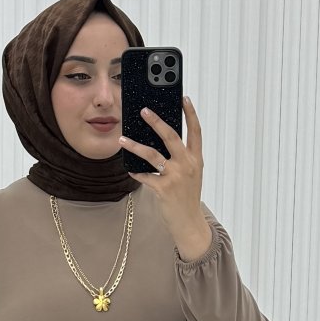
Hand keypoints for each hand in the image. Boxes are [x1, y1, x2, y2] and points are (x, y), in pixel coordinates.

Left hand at [118, 97, 203, 231]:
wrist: (189, 222)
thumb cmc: (188, 197)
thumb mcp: (192, 174)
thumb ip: (183, 158)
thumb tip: (162, 141)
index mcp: (196, 159)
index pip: (195, 131)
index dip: (191, 114)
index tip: (184, 98)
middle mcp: (187, 165)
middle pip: (171, 136)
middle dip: (156, 121)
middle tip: (144, 110)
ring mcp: (175, 177)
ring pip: (152, 155)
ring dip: (135, 145)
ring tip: (122, 139)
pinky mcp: (163, 189)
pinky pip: (145, 176)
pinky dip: (136, 172)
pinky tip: (129, 168)